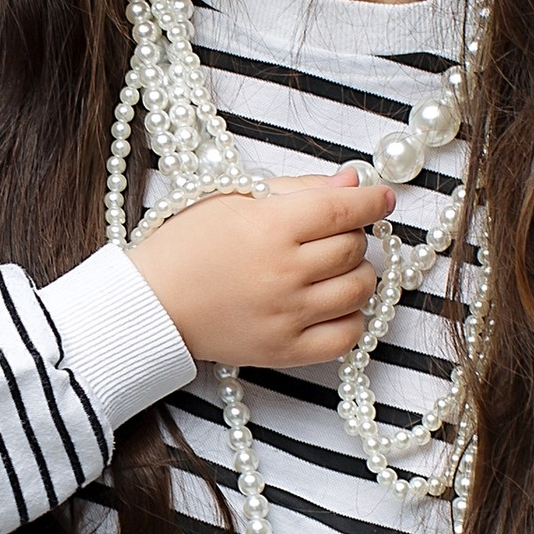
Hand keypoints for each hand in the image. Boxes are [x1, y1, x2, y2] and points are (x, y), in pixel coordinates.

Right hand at [133, 168, 392, 370]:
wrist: (151, 304)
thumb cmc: (186, 246)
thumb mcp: (233, 198)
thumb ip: (297, 188)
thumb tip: (352, 182)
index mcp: (269, 226)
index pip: (343, 208)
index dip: (371, 200)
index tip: (382, 197)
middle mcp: (283, 272)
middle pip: (353, 249)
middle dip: (353, 235)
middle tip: (335, 232)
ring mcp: (287, 315)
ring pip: (358, 290)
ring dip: (357, 274)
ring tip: (334, 268)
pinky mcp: (285, 351)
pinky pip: (347, 336)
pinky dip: (351, 317)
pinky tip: (333, 304)